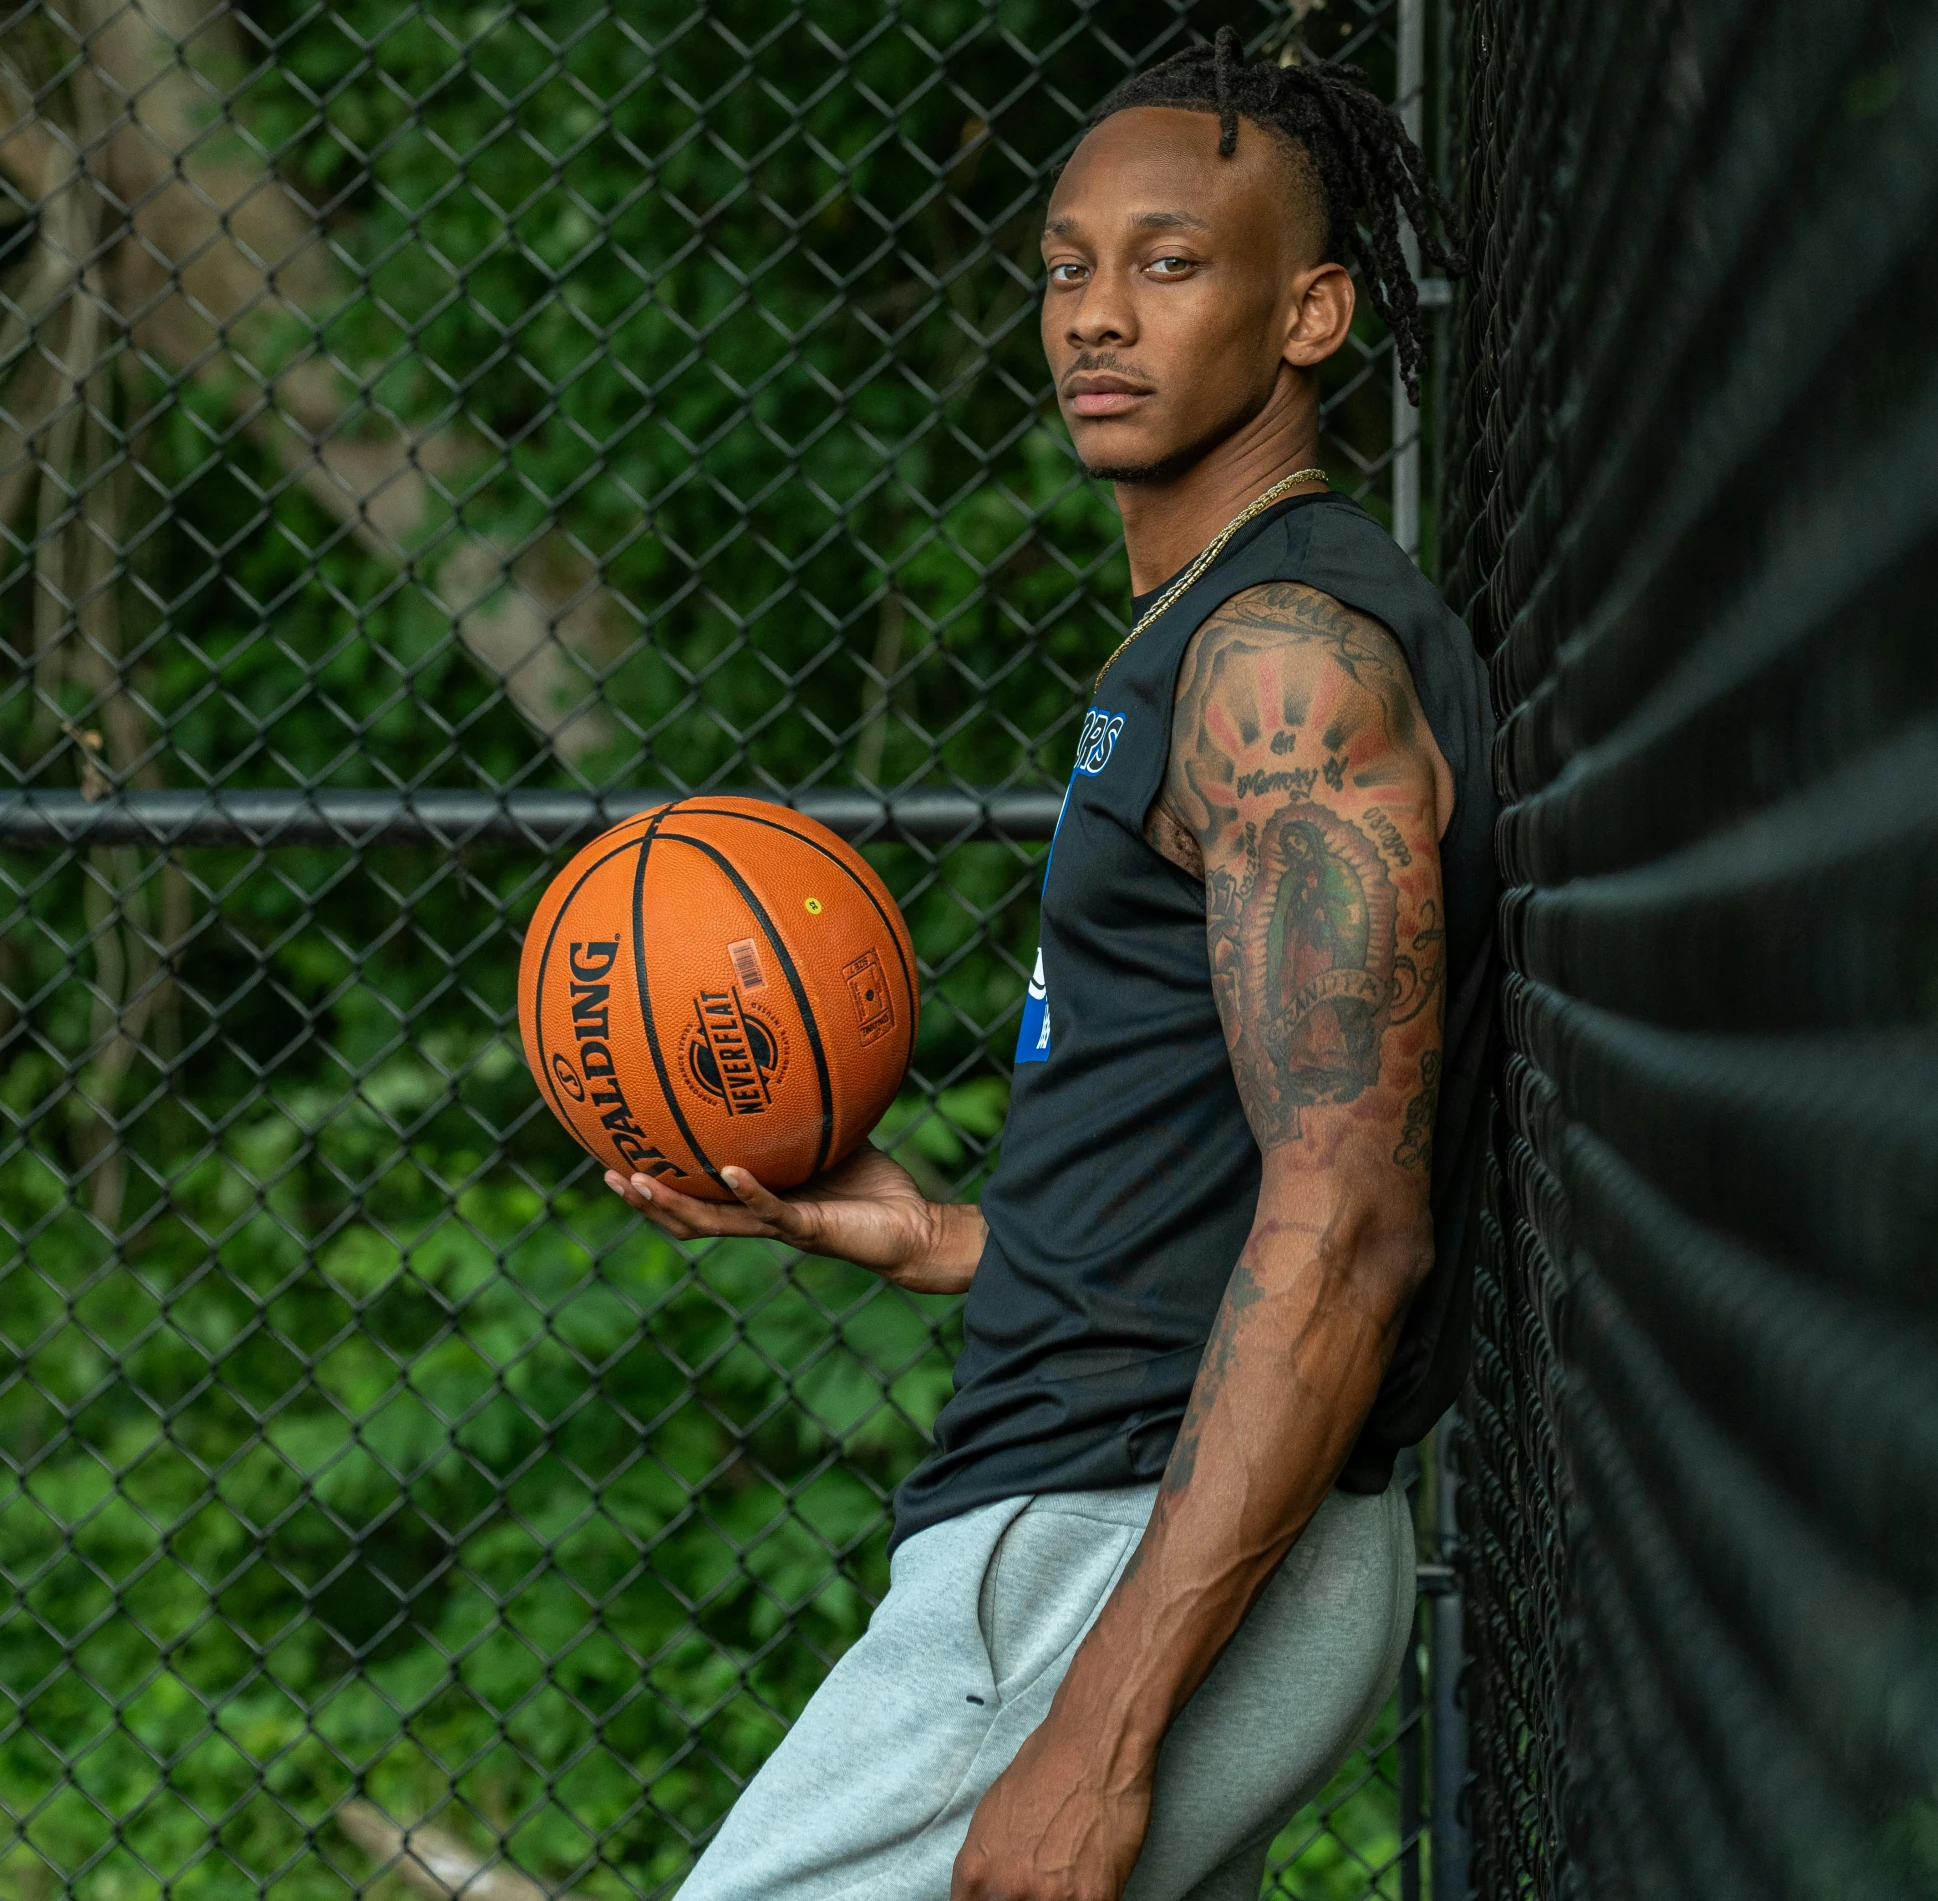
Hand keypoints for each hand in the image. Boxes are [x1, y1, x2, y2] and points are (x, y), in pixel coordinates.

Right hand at [604, 1143, 980, 1292]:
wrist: (916, 1231)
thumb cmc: (876, 1190)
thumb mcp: (833, 1140)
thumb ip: (809, 1113)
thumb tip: (793, 1059)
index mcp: (759, 1202)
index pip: (697, 1197)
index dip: (658, 1186)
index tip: (620, 1157)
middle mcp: (761, 1218)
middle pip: (687, 1217)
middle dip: (645, 1200)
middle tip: (607, 1173)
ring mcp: (782, 1228)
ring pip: (713, 1223)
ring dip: (674, 1205)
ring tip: (638, 1182)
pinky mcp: (810, 1230)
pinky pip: (772, 1212)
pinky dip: (750, 1192)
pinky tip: (729, 1173)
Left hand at [951, 1714, 1153, 1900]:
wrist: (1094, 1742)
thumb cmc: (1045, 1766)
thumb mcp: (992, 1815)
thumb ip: (987, 1866)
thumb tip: (989, 1894)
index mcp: (975, 1872)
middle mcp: (1006, 1890)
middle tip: (1041, 1886)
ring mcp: (1050, 1899)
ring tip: (1066, 1879)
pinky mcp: (1093, 1900)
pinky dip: (1089, 1900)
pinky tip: (1091, 1884)